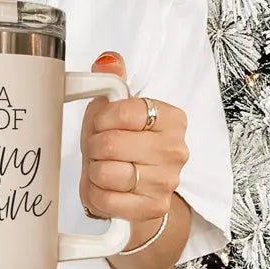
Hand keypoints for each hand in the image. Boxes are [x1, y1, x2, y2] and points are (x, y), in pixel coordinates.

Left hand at [79, 51, 188, 223]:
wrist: (132, 189)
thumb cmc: (122, 145)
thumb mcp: (113, 109)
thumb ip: (112, 81)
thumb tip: (108, 61)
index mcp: (171, 119)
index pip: (125, 111)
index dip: (102, 119)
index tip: (102, 124)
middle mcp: (175, 150)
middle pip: (111, 144)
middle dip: (95, 147)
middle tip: (100, 150)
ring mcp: (166, 181)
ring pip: (107, 172)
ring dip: (94, 171)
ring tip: (103, 168)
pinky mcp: (153, 207)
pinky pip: (107, 200)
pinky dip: (96, 194)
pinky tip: (105, 188)